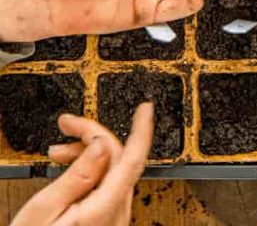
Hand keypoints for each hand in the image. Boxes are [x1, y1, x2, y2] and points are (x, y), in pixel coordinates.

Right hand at [11, 103, 152, 225]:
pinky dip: (89, 173)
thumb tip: (102, 145)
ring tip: (57, 151)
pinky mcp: (107, 223)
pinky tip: (68, 170)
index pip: (133, 159)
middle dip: (92, 137)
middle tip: (67, 125)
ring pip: (111, 172)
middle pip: (117, 160)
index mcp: (105, 208)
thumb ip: (77, 175)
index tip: (145, 108)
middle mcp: (117, 214)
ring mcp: (114, 220)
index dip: (142, 130)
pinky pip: (106, 187)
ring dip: (87, 154)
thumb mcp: (44, 210)